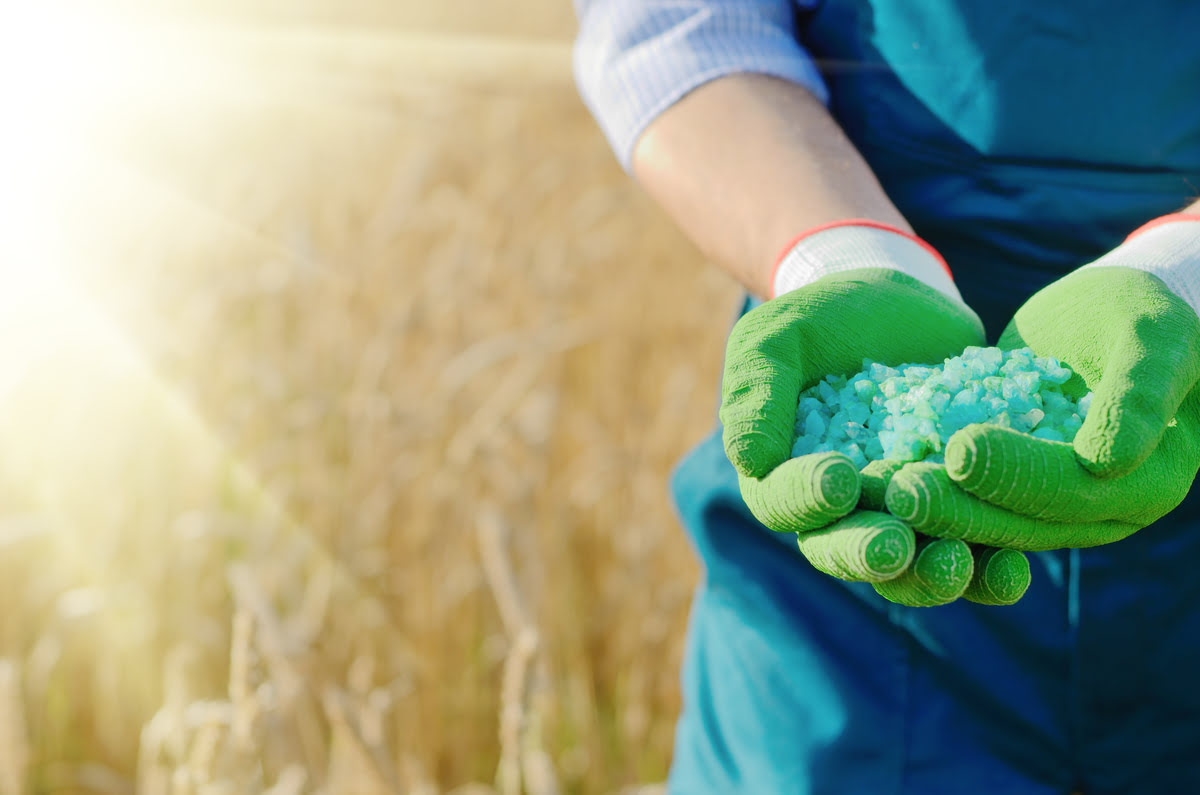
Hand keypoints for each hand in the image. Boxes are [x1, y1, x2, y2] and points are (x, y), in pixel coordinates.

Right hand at [722, 237, 1029, 605]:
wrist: (903, 305)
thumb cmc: (825, 318)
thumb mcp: (776, 339)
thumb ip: (758, 393)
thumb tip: (750, 462)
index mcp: (781, 476)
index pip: (782, 502)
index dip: (806, 499)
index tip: (839, 478)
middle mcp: (836, 513)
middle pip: (843, 552)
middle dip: (869, 555)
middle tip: (895, 546)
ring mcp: (900, 518)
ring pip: (909, 570)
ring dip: (932, 577)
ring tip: (958, 564)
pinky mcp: (958, 512)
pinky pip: (973, 556)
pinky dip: (991, 572)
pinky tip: (1014, 567)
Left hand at [884, 219, 1199, 550]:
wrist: (1109, 314)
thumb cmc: (1145, 314)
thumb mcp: (1152, 339)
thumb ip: (1135, 396)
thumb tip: (1105, 463)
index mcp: (1149, 483)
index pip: (1074, 489)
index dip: (1018, 474)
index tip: (961, 449)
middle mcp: (1101, 511)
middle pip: (1023, 521)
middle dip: (959, 509)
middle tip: (900, 491)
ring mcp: (1052, 507)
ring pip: (988, 524)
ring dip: (933, 517)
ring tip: (880, 494)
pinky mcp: (1010, 490)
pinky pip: (966, 502)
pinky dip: (925, 495)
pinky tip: (874, 485)